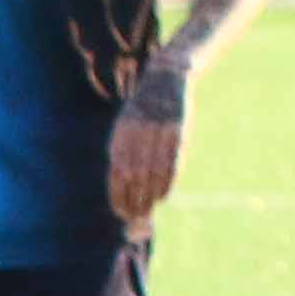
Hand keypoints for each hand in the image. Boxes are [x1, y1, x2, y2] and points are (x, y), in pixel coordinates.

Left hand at [105, 75, 189, 223]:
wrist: (165, 79)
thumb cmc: (142, 110)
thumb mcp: (125, 127)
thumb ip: (123, 153)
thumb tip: (122, 186)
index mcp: (120, 135)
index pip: (116, 174)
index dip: (118, 196)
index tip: (120, 212)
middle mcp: (137, 135)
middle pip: (134, 176)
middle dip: (134, 200)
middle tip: (136, 216)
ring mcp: (158, 133)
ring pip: (154, 172)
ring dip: (151, 196)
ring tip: (149, 209)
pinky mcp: (178, 131)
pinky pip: (172, 163)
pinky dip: (167, 183)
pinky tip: (164, 196)